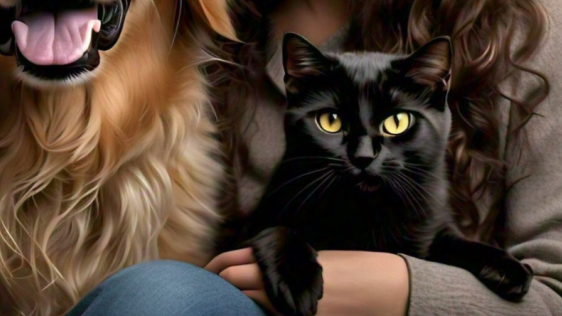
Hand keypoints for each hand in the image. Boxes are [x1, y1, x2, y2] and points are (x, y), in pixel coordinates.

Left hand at [206, 248, 409, 315]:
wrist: (359, 286)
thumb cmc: (321, 271)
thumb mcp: (291, 257)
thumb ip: (265, 261)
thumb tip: (234, 271)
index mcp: (271, 251)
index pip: (228, 259)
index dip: (211, 270)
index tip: (202, 278)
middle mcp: (272, 269)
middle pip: (229, 277)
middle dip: (214, 288)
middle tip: (205, 296)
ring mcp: (280, 294)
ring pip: (241, 300)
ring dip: (230, 304)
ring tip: (222, 306)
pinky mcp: (289, 313)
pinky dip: (249, 314)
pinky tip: (245, 314)